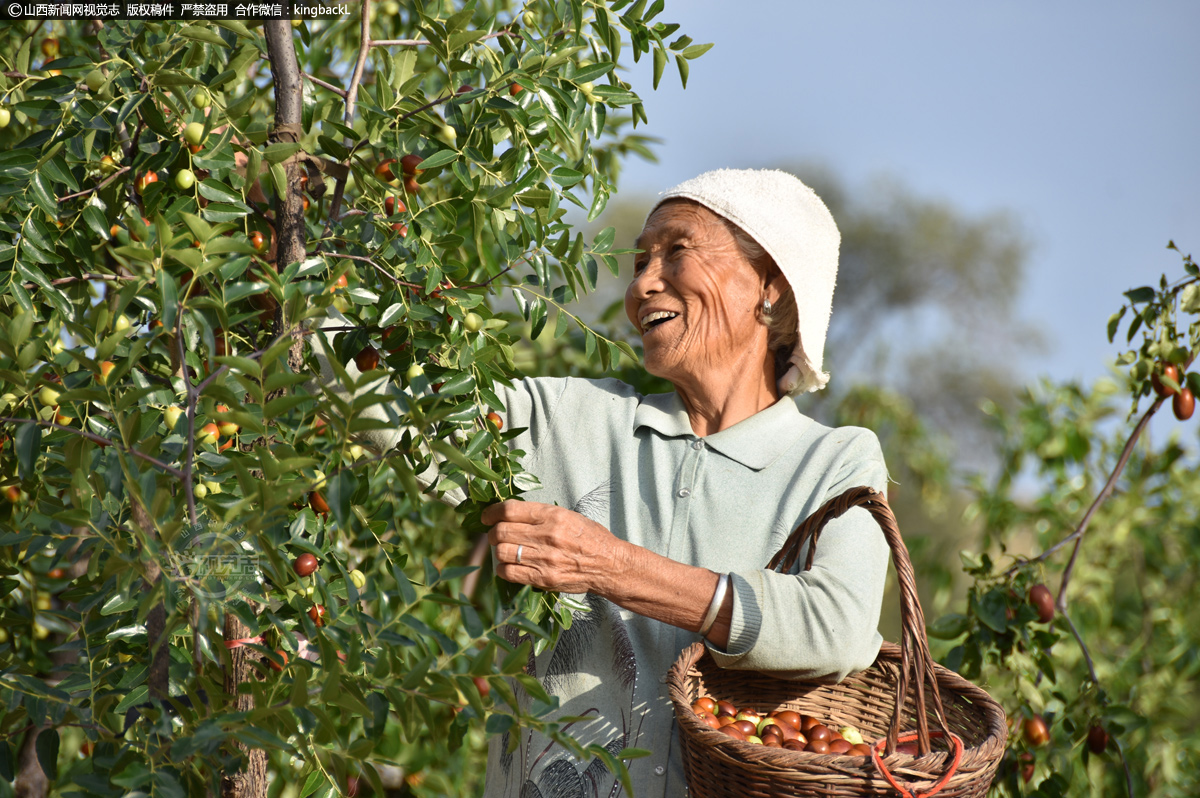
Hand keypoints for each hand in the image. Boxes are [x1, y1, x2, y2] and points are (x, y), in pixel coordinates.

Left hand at [482, 501, 625, 593]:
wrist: (608, 564)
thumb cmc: (589, 538)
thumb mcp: (568, 516)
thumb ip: (540, 515)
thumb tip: (510, 515)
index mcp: (552, 515)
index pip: (509, 510)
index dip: (491, 512)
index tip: (487, 516)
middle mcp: (546, 535)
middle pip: (501, 531)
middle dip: (493, 533)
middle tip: (496, 535)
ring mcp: (544, 558)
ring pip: (502, 552)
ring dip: (499, 551)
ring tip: (505, 550)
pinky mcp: (544, 578)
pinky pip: (509, 573)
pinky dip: (503, 569)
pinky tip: (509, 565)